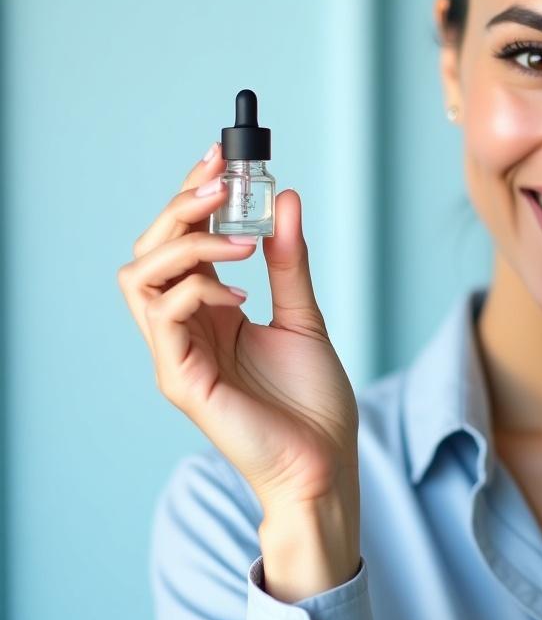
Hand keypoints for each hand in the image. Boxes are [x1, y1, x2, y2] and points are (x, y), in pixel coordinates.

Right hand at [117, 142, 359, 519]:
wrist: (324, 463)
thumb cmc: (312, 401)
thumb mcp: (304, 316)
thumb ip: (289, 262)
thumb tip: (285, 200)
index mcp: (210, 311)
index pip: (182, 241)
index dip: (193, 196)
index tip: (222, 157)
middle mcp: (185, 328)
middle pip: (149, 250)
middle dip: (179, 206)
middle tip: (222, 181)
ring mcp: (176, 354)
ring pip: (140, 276)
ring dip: (186, 242)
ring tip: (239, 239)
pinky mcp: (181, 380)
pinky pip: (165, 316)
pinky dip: (198, 288)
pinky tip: (242, 292)